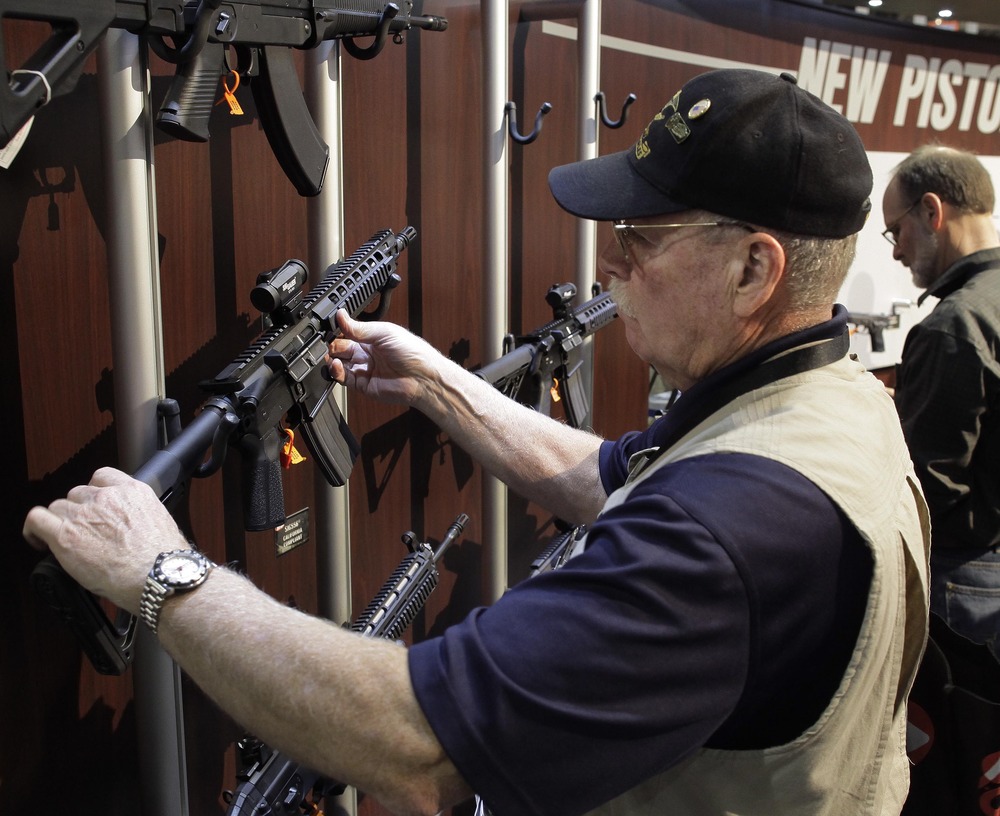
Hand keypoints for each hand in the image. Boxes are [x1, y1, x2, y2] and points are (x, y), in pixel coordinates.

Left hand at [22, 467, 188, 612]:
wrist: (159, 576)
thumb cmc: (165, 561)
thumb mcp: (160, 524)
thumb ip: (138, 515)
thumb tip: (127, 527)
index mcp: (133, 492)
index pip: (102, 477)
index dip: (94, 493)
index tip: (93, 507)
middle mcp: (107, 497)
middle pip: (77, 494)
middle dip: (78, 512)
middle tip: (84, 532)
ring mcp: (84, 514)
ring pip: (58, 507)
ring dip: (60, 523)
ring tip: (65, 541)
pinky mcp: (65, 535)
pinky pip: (36, 519)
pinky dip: (34, 529)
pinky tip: (39, 541)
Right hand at [326, 310, 442, 406]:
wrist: (423, 378)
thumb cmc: (413, 352)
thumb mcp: (384, 332)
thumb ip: (359, 327)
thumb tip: (341, 315)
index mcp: (371, 337)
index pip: (347, 332)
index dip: (337, 331)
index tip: (329, 328)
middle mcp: (366, 353)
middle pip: (340, 348)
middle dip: (331, 345)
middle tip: (328, 344)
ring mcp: (364, 369)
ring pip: (339, 364)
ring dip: (331, 359)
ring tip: (332, 355)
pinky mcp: (363, 384)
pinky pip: (344, 378)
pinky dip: (336, 372)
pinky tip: (337, 365)